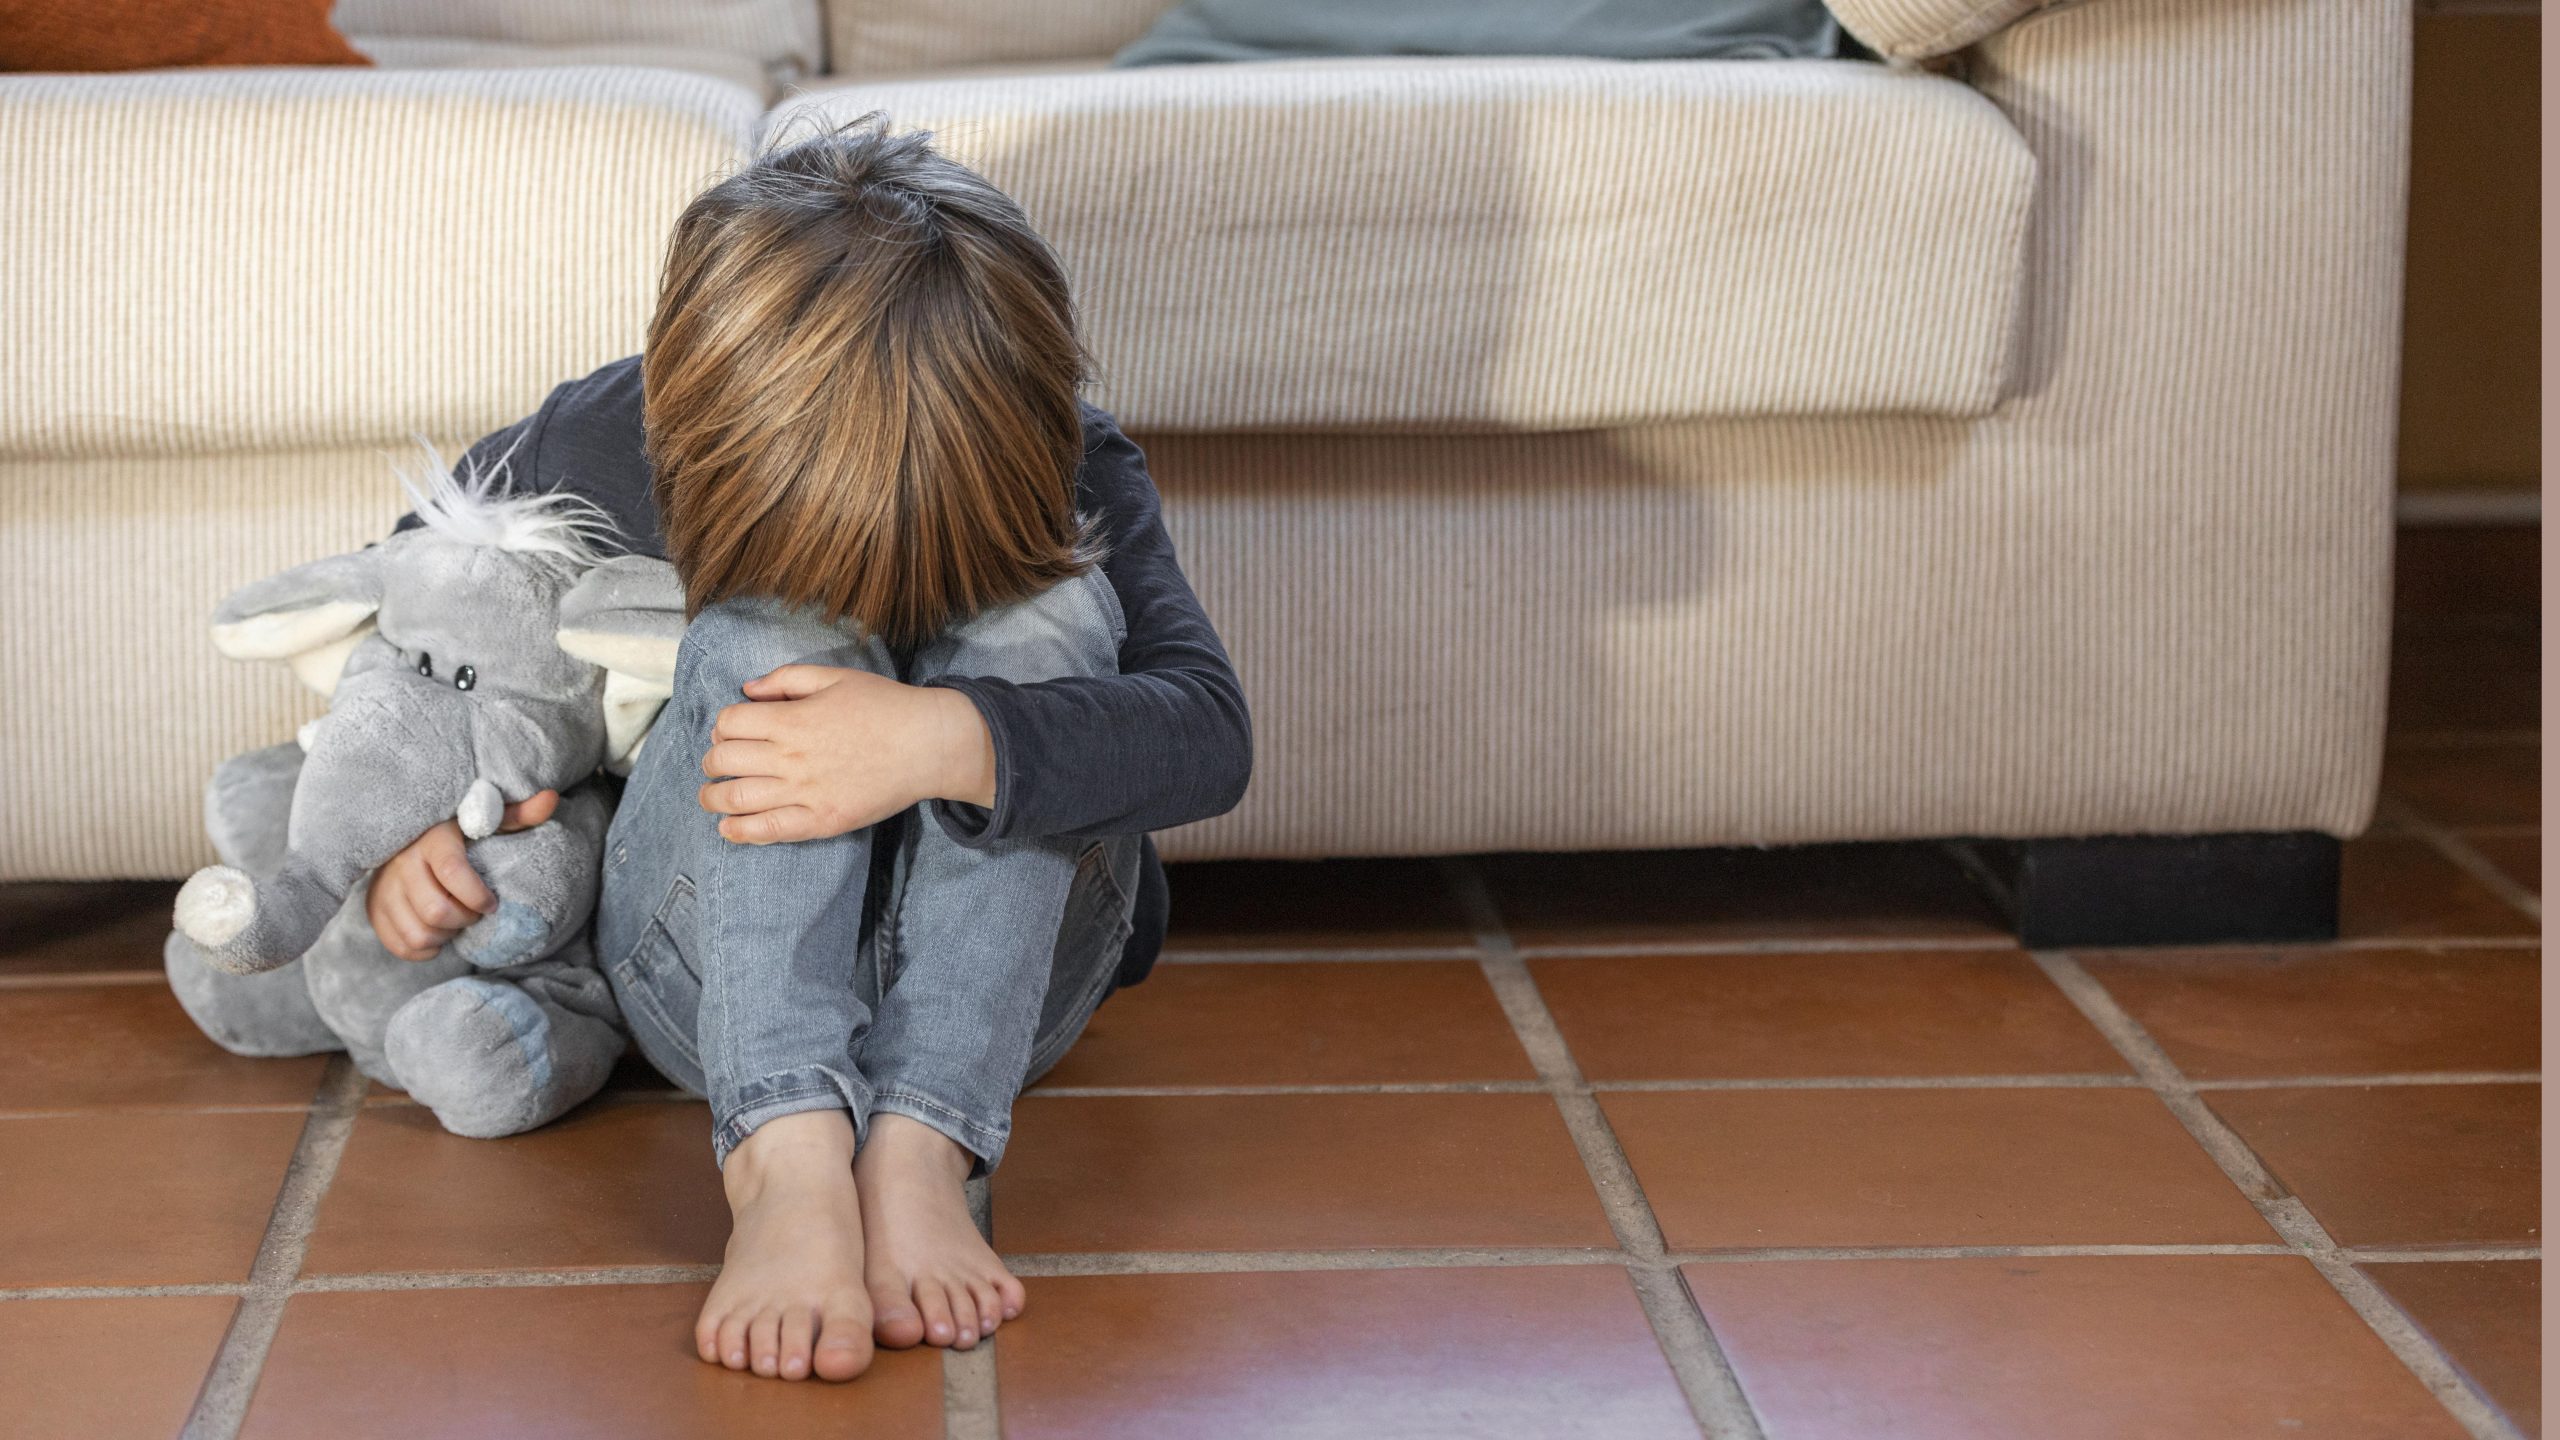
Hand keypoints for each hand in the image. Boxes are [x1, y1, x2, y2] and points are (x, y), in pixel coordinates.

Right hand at [365, 790, 558, 960]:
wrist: (405, 837)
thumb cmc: (458, 832)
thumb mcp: (486, 820)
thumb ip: (517, 814)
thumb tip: (550, 799)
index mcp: (432, 839)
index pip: (452, 872)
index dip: (477, 895)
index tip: (491, 903)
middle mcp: (402, 863)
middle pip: (436, 911)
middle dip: (464, 919)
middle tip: (475, 912)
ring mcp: (384, 889)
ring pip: (419, 933)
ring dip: (445, 936)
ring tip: (456, 921)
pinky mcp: (374, 910)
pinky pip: (401, 946)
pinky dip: (424, 949)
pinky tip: (438, 932)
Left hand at [698, 665, 995, 844]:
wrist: (928, 745)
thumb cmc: (884, 706)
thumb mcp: (835, 677)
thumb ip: (786, 679)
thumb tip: (748, 689)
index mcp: (792, 720)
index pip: (729, 723)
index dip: (722, 726)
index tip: (729, 731)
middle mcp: (791, 758)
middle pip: (724, 761)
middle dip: (711, 761)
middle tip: (717, 764)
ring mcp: (805, 793)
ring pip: (736, 798)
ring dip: (713, 797)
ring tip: (711, 796)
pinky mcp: (821, 820)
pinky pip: (769, 830)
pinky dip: (740, 831)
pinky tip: (728, 828)